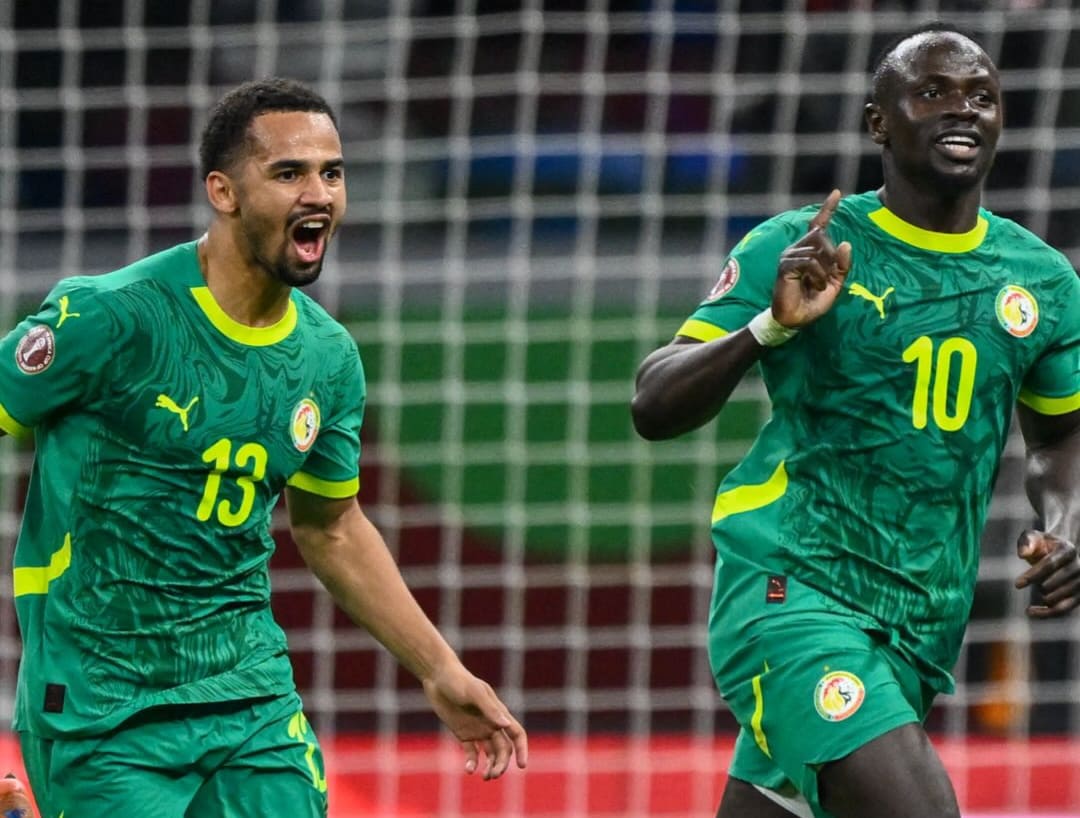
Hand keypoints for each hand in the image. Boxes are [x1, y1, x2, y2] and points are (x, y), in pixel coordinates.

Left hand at [422, 663, 527, 779]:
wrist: (437, 677)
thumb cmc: (458, 681)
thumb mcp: (474, 693)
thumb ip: (490, 709)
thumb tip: (506, 725)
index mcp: (498, 713)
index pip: (516, 734)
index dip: (521, 749)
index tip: (521, 765)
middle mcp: (491, 723)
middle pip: (503, 749)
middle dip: (501, 764)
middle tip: (493, 775)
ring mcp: (477, 729)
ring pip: (490, 754)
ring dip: (490, 766)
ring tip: (485, 777)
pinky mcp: (463, 733)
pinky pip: (471, 753)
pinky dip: (472, 763)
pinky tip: (468, 770)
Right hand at [773, 189, 852, 327]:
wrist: (795, 319)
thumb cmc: (812, 300)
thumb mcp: (835, 283)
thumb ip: (842, 265)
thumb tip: (846, 243)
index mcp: (808, 251)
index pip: (818, 225)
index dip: (828, 209)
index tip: (837, 193)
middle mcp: (796, 249)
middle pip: (822, 237)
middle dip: (832, 257)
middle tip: (828, 278)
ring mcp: (789, 256)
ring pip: (818, 250)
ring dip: (825, 271)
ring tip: (818, 286)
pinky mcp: (785, 266)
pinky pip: (810, 262)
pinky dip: (818, 275)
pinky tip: (815, 286)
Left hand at [1014, 529, 1079, 616]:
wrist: (1057, 554)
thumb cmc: (1041, 545)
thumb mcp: (1032, 537)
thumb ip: (1027, 541)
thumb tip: (1022, 554)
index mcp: (1068, 549)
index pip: (1050, 564)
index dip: (1033, 575)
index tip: (1017, 584)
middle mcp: (1079, 566)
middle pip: (1054, 583)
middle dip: (1037, 585)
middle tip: (1026, 582)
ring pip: (1060, 597)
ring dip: (1043, 597)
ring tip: (1038, 590)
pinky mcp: (1079, 596)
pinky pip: (1063, 609)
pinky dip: (1046, 614)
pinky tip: (1029, 612)